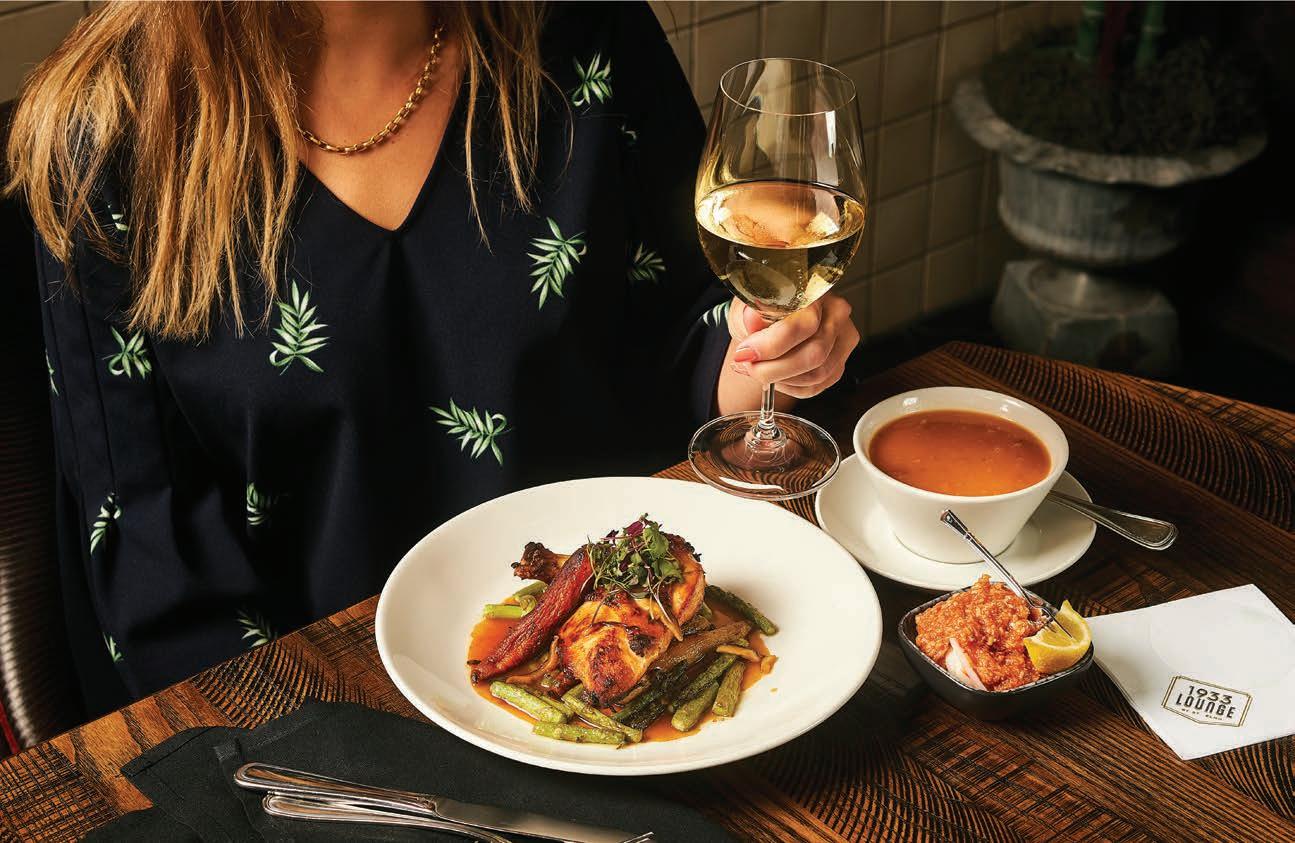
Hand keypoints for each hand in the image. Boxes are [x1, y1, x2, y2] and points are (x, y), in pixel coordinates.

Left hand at [726, 294, 859, 398]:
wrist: (771, 319)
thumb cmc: (763, 309)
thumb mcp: (749, 304)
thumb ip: (752, 314)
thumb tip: (752, 322)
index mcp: (815, 291)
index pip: (801, 326)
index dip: (770, 346)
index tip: (745, 354)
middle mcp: (836, 314)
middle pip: (814, 355)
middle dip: (773, 369)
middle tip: (748, 366)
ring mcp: (843, 340)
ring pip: (816, 375)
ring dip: (780, 379)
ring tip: (758, 369)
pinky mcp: (839, 363)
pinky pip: (815, 387)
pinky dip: (789, 387)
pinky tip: (775, 375)